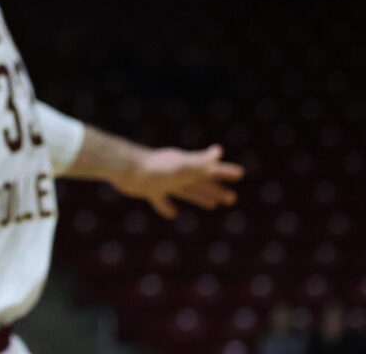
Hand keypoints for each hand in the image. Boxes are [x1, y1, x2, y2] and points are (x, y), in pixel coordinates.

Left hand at [112, 144, 243, 218]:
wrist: (125, 168)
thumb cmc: (154, 168)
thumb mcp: (181, 165)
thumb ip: (201, 161)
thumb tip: (219, 151)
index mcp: (187, 167)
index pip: (210, 170)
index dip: (225, 172)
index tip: (240, 173)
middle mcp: (177, 173)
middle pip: (201, 183)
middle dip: (216, 190)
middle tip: (233, 198)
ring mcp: (164, 182)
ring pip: (186, 192)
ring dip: (200, 198)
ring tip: (213, 205)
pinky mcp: (149, 191)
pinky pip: (161, 201)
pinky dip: (167, 208)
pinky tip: (173, 214)